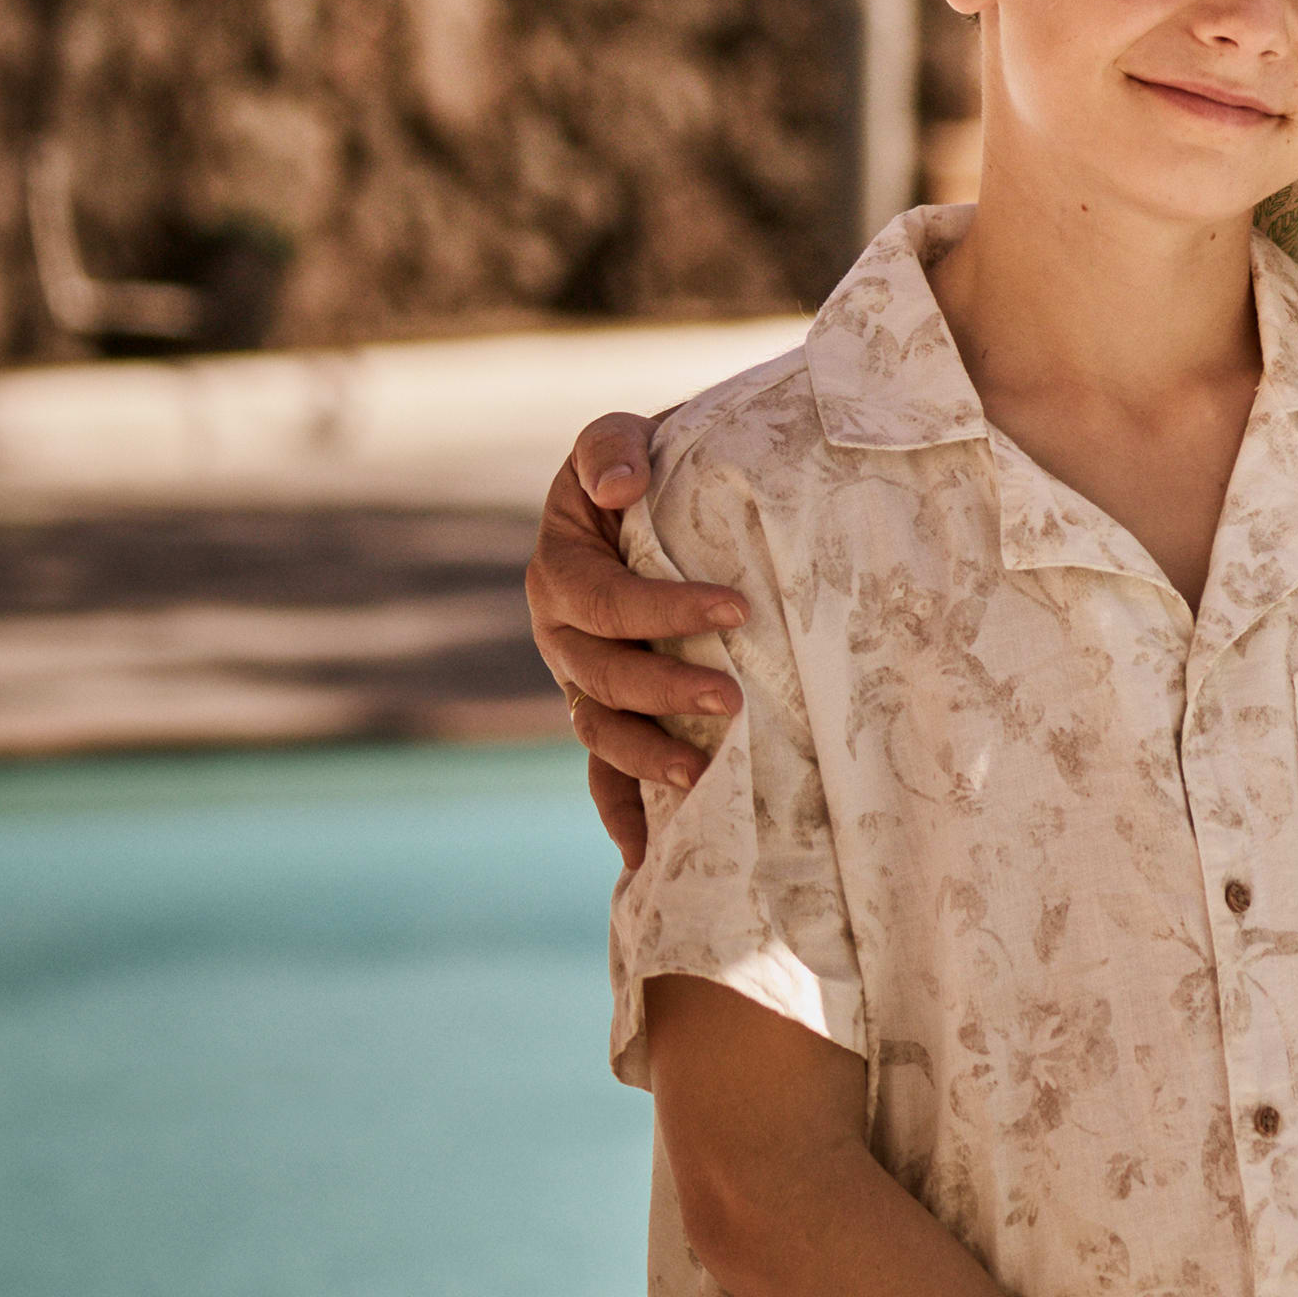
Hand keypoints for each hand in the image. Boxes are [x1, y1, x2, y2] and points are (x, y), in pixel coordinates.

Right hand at [531, 412, 744, 862]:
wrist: (658, 495)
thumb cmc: (644, 465)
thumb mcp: (619, 438)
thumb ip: (611, 448)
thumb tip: (621, 483)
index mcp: (560, 572)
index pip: (605, 602)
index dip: (664, 610)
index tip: (737, 610)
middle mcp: (562, 635)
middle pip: (600, 677)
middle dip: (662, 693)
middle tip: (732, 701)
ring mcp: (584, 681)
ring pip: (600, 731)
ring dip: (647, 757)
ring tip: (703, 773)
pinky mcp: (611, 712)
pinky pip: (603, 773)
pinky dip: (620, 813)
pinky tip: (646, 858)